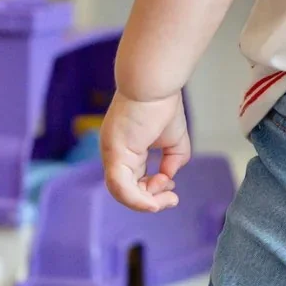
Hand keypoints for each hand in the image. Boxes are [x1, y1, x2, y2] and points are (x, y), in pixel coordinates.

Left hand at [102, 91, 191, 212]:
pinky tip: (154, 202)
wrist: (154, 83)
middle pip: (126, 190)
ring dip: (145, 202)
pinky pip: (120, 186)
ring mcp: (111, 154)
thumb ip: (172, 162)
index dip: (152, 190)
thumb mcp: (174, 140)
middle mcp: (114, 154)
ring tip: (168, 199)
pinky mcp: (114, 154)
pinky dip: (137, 200)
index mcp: (126, 149)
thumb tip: (167, 179)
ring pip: (121, 193)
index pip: (133, 181)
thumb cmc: (162, 103)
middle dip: (151, 200)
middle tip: (172, 198)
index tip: (172, 186)